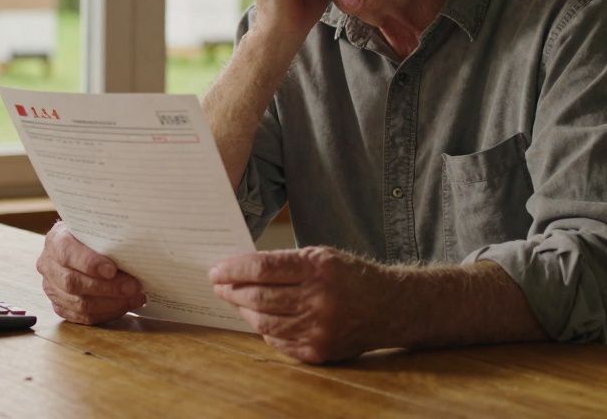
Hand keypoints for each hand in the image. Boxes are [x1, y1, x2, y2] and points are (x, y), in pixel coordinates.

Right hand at [36, 221, 145, 323]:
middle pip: (73, 283)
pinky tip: (125, 305)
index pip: (67, 253)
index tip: (112, 270)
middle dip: (107, 288)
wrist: (81, 244)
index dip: (89, 263)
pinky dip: (107, 313)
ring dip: (111, 304)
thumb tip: (132, 251)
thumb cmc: (93, 234)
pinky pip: (83, 317)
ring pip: (79, 304)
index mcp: (55, 240)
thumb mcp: (97, 227)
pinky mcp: (59, 306)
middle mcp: (48, 265)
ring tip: (135, 297)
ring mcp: (51, 288)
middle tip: (133, 286)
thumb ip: (107, 236)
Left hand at [210, 246, 390, 363]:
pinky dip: (264, 328)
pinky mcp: (317, 351)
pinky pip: (277, 341)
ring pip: (263, 322)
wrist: (389, 307)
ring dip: (243, 310)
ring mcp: (318, 329)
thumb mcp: (321, 256)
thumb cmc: (350, 276)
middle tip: (219, 285)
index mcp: (318, 268)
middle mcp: (319, 300)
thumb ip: (284, 263)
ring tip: (235, 300)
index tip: (216, 270)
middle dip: (231, 291)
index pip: (263, 268)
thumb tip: (240, 271)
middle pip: (259, 297)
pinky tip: (260, 317)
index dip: (234, 269)